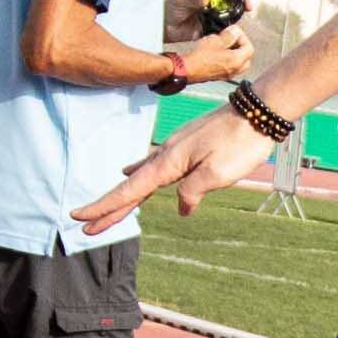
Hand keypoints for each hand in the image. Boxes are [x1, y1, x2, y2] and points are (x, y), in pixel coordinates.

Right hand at [85, 107, 277, 231]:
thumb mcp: (218, 173)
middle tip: (85, 226)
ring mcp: (174, 149)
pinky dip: (138, 174)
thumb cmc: (241, 142)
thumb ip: (193, 191)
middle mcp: (166, 155)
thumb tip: (183, 209)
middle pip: (130, 187)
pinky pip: (153, 165)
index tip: (81, 218)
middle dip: (108, 208)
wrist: (257, 111)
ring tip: (105, 210)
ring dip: (123, 195)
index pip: (130, 191)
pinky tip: (131, 172)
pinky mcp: (185, 146)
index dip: (105, 207)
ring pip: (140, 176)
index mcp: (170, 163)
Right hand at [167, 18, 252, 84]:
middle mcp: (235, 70)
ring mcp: (228, 75)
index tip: (234, 32)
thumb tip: (236, 31)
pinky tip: (218, 53)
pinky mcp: (220, 76)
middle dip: (241, 46)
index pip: (249, 48)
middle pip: (246, 57)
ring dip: (235, 53)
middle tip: (232, 39)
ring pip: (239, 63)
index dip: (243, 37)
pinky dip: (229, 60)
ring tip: (224, 45)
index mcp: (237, 61)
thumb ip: (229, 35)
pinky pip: (230, 67)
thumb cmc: (200, 56)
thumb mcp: (216, 40)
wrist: (187, 70)